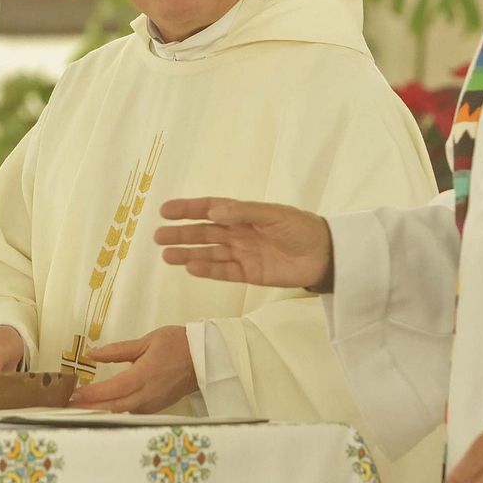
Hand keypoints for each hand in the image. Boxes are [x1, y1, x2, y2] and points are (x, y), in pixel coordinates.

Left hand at [70, 325, 198, 412]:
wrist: (206, 358)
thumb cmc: (177, 344)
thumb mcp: (147, 341)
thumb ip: (118, 351)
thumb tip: (93, 354)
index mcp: (144, 376)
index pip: (112, 389)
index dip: (91, 394)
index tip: (72, 395)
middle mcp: (147, 395)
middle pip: (113, 407)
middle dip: (89, 409)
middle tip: (67, 408)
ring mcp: (152, 404)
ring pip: (122, 413)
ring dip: (100, 412)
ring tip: (79, 410)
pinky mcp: (156, 408)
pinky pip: (131, 412)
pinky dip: (114, 412)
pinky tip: (102, 409)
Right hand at [154, 197, 332, 289]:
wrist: (325, 255)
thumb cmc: (301, 228)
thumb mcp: (274, 215)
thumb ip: (244, 213)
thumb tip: (214, 213)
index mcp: (244, 214)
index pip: (210, 209)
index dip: (188, 209)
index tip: (165, 211)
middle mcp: (238, 233)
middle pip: (204, 232)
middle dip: (181, 234)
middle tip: (157, 236)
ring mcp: (242, 254)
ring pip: (209, 253)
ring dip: (188, 253)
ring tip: (166, 255)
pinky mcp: (249, 273)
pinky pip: (224, 271)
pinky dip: (207, 270)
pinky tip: (190, 267)